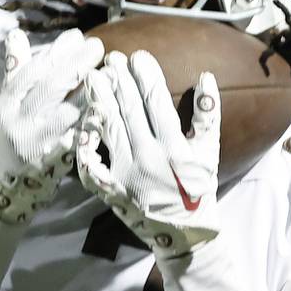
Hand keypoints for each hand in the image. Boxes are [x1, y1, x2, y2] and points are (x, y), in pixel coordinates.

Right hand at [0, 28, 105, 223]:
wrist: (4, 189)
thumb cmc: (7, 140)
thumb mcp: (5, 106)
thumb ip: (14, 71)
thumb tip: (15, 35)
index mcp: (4, 107)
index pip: (30, 73)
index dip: (54, 53)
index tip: (76, 37)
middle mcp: (18, 124)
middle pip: (49, 88)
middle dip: (75, 65)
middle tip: (97, 47)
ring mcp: (37, 144)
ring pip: (66, 112)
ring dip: (91, 90)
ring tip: (110, 71)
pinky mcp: (55, 162)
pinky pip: (78, 137)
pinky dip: (93, 119)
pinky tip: (109, 104)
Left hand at [75, 50, 221, 258]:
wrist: (184, 233)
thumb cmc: (198, 190)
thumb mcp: (210, 152)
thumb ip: (208, 115)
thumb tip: (204, 77)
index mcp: (175, 147)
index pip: (157, 101)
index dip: (146, 76)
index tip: (138, 56)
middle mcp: (149, 157)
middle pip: (129, 109)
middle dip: (120, 80)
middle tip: (111, 58)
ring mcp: (126, 172)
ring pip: (109, 127)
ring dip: (100, 100)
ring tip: (93, 77)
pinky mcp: (110, 186)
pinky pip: (91, 161)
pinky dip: (85, 141)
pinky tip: (81, 121)